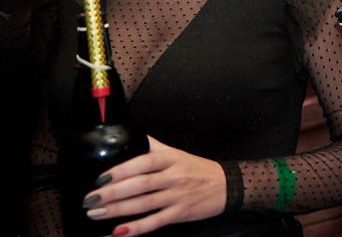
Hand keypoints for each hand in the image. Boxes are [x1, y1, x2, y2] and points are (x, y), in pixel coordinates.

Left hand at [81, 136, 225, 235]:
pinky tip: (119, 232)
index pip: (144, 163)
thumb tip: (129, 138)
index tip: (100, 178)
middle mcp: (174, 177)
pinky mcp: (181, 213)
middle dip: (112, 193)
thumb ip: (153, 148)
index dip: (121, 171)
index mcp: (171, 159)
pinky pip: (156, 222)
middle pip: (140, 185)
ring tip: (96, 214)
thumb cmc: (198, 169)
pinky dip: (137, 228)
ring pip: (144, 204)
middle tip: (90, 200)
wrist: (227, 185)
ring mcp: (177, 196)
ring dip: (118, 210)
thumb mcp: (177, 153)